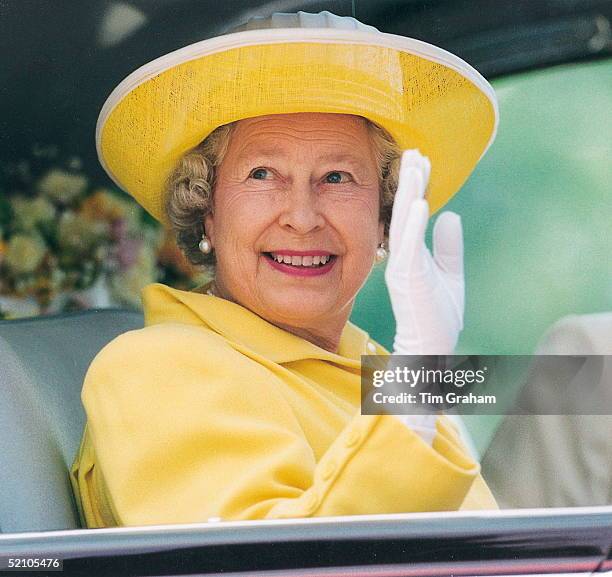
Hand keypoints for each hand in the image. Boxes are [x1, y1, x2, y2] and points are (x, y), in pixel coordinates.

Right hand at [385, 150, 464, 354]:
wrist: (431, 345)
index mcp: (411, 254)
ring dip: (408, 193)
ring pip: (403, 222)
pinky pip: (409, 245)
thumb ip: (448, 246)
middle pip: (403, 211)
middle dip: (410, 181)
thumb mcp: (450, 273)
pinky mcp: (407, 277)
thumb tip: (451, 215)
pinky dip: (414, 223)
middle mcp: (402, 256)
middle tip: (414, 151)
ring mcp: (402, 266)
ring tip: (414, 165)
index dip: (417, 187)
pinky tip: (420, 202)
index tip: (421, 160)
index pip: (412, 214)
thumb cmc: (438, 314)